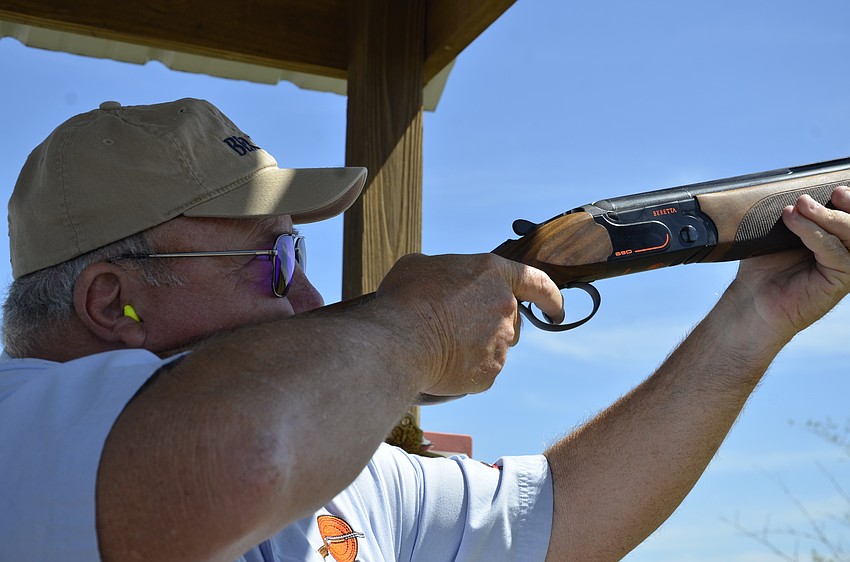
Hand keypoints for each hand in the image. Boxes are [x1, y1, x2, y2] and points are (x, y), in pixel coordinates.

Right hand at [376, 253, 561, 396]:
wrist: (399, 341)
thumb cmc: (406, 299)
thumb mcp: (419, 266)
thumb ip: (443, 270)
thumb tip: (441, 280)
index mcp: (492, 273)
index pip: (536, 282)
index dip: (550, 296)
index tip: (556, 310)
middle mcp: (505, 306)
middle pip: (509, 320)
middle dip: (488, 325)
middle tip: (455, 329)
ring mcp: (501, 342)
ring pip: (495, 347)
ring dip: (475, 346)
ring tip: (441, 345)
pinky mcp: (490, 372)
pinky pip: (482, 371)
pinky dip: (465, 369)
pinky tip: (441, 363)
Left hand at [730, 185, 849, 343]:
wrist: (751, 299)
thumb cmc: (764, 267)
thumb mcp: (781, 233)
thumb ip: (797, 214)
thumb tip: (800, 193)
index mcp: (837, 240)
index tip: (835, 189)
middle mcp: (846, 253)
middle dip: (846, 205)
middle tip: (827, 194)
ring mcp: (845, 268)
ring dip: (826, 216)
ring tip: (801, 205)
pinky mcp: (839, 281)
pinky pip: (834, 252)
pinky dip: (813, 233)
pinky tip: (794, 221)